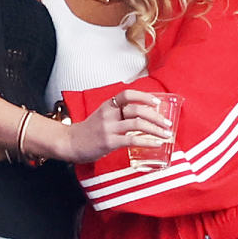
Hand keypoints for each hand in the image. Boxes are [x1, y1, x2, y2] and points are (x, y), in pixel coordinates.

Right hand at [58, 89, 173, 163]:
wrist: (70, 143)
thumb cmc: (88, 131)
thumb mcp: (102, 115)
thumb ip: (118, 113)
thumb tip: (141, 115)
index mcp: (108, 105)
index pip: (127, 94)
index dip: (144, 96)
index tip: (157, 103)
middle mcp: (109, 114)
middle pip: (137, 109)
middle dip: (155, 116)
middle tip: (167, 123)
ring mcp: (109, 128)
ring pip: (137, 124)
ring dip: (155, 129)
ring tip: (166, 134)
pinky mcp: (109, 142)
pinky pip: (132, 140)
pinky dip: (147, 141)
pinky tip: (155, 144)